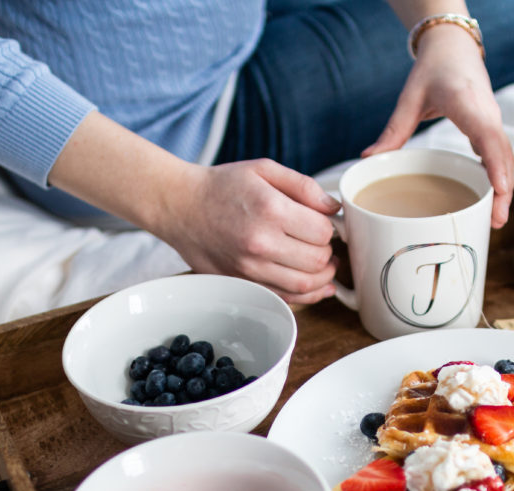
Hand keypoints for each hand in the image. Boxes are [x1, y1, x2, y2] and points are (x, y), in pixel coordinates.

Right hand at [49, 113, 339, 304]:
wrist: (179, 205)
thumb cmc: (222, 185)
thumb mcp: (265, 169)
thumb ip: (304, 186)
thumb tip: (334, 208)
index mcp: (271, 210)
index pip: (322, 232)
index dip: (331, 229)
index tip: (326, 226)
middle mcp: (261, 243)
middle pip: (317, 261)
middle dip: (329, 253)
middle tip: (326, 246)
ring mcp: (249, 267)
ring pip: (304, 285)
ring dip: (323, 278)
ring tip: (325, 267)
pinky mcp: (242, 282)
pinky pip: (284, 298)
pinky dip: (306, 296)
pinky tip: (316, 286)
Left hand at [362, 23, 513, 227]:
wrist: (453, 47)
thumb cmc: (433, 69)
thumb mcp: (409, 99)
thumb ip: (393, 131)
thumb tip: (368, 158)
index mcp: (467, 104)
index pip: (488, 137)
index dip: (496, 165)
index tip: (501, 190)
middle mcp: (487, 114)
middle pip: (502, 156)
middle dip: (503, 189)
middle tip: (495, 221)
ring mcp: (493, 121)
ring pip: (505, 158)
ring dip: (503, 188)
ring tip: (495, 220)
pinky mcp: (491, 128)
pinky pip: (499, 155)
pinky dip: (499, 177)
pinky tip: (491, 202)